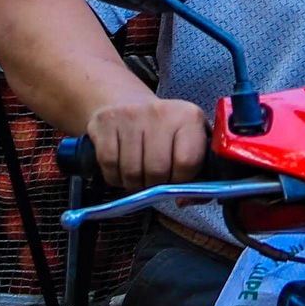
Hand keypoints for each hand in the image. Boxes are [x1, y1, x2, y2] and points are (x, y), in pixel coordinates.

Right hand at [86, 99, 209, 191]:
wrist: (130, 104)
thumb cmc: (167, 133)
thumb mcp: (192, 145)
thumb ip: (199, 177)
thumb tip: (181, 201)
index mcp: (190, 117)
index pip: (187, 162)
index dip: (181, 180)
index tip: (175, 178)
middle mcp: (161, 112)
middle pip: (157, 170)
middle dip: (155, 185)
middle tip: (154, 180)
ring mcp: (131, 114)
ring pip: (131, 171)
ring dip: (134, 183)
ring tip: (138, 175)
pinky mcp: (106, 120)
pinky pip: (108, 164)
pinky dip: (114, 176)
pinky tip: (122, 169)